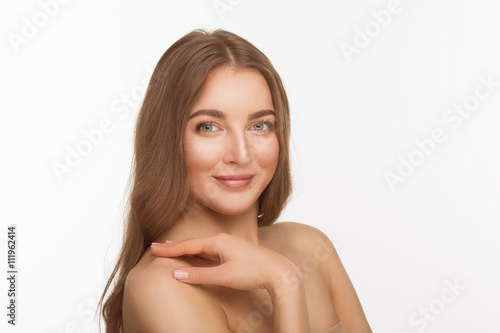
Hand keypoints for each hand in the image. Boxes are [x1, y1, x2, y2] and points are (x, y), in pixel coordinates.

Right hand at [150, 233, 299, 292]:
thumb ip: (200, 275)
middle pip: (193, 243)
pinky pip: (210, 250)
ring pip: (201, 246)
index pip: (188, 245)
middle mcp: (222, 240)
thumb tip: (177, 274)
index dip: (170, 248)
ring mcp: (228, 245)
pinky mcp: (234, 252)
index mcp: (218, 242)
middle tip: (156, 246)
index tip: (154, 248)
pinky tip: (195, 254)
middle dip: (174, 245)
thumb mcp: (224, 276)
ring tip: (171, 247)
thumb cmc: (252, 272)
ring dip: (186, 248)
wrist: (278, 271)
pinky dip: (198, 252)